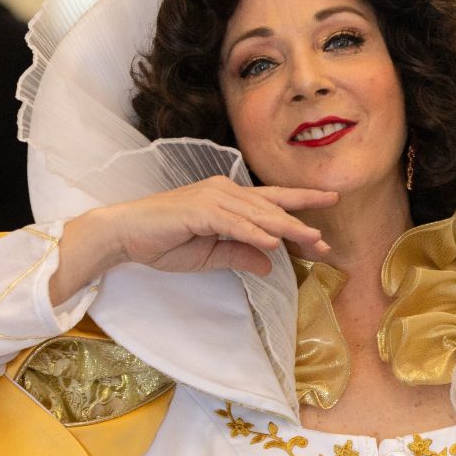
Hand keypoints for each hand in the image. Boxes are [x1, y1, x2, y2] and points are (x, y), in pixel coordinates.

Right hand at [50, 177, 337, 303]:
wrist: (123, 234)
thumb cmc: (163, 241)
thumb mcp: (211, 254)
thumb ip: (240, 254)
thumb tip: (271, 264)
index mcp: (229, 200)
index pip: (273, 201)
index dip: (302, 204)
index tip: (332, 204)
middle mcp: (224, 192)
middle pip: (272, 207)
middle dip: (302, 223)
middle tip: (327, 240)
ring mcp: (212, 198)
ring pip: (258, 214)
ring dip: (286, 228)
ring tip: (312, 240)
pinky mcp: (198, 210)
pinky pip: (233, 223)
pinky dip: (255, 232)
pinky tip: (273, 242)